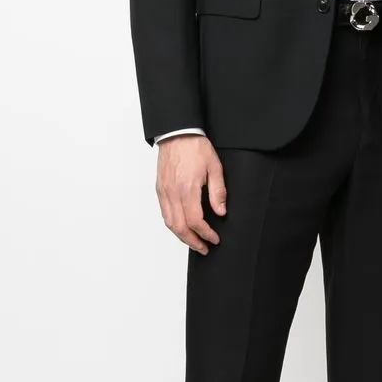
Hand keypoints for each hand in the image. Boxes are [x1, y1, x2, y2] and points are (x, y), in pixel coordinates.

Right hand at [155, 134, 226, 253]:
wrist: (176, 133)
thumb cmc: (195, 147)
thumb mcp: (215, 167)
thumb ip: (218, 192)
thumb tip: (220, 212)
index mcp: (188, 188)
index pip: (195, 221)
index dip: (206, 234)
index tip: (214, 239)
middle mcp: (173, 193)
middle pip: (180, 227)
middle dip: (193, 241)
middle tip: (204, 248)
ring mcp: (164, 192)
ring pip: (169, 223)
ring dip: (181, 236)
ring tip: (194, 242)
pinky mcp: (160, 189)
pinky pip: (164, 213)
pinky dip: (173, 225)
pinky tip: (182, 228)